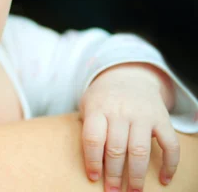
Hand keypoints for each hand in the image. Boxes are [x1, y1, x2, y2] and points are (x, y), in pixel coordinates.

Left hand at [79, 64, 178, 191]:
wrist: (128, 75)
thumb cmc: (103, 98)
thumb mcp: (88, 105)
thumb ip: (87, 128)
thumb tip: (89, 161)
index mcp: (98, 109)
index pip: (93, 139)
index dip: (92, 161)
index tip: (94, 178)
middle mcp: (120, 111)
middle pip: (116, 148)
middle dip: (114, 174)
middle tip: (113, 191)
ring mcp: (142, 115)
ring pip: (139, 150)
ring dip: (137, 175)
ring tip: (133, 191)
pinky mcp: (162, 118)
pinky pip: (169, 144)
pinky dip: (169, 164)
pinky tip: (164, 180)